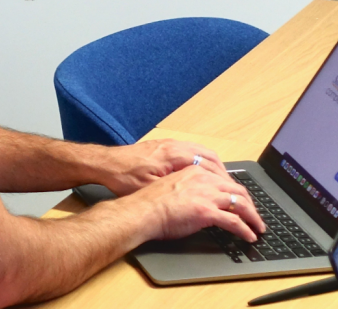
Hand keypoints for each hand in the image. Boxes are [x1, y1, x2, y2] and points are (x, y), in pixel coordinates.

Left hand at [101, 139, 229, 195]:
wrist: (104, 163)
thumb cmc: (124, 177)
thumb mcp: (150, 187)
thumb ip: (175, 187)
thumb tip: (196, 194)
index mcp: (174, 154)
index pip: (209, 164)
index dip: (223, 180)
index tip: (233, 192)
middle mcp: (175, 146)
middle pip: (210, 156)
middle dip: (224, 173)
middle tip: (233, 189)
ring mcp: (170, 144)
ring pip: (202, 152)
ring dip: (215, 167)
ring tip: (223, 183)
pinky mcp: (164, 146)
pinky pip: (192, 151)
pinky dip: (203, 161)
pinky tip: (204, 173)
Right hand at [132, 165, 265, 242]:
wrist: (142, 210)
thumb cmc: (150, 203)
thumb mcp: (173, 187)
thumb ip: (189, 190)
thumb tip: (198, 201)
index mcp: (195, 172)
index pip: (225, 180)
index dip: (237, 192)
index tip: (243, 201)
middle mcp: (204, 179)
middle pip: (238, 190)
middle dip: (251, 204)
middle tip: (255, 215)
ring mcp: (207, 194)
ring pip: (241, 204)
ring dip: (253, 217)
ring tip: (258, 227)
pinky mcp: (207, 211)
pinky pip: (234, 221)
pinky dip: (245, 229)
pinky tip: (250, 236)